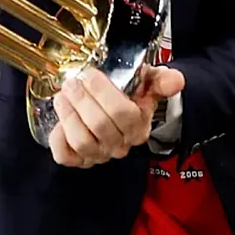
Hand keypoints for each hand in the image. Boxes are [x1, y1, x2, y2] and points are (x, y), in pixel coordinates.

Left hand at [47, 65, 184, 168]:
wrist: (115, 114)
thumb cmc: (128, 97)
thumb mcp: (147, 84)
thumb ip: (161, 81)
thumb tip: (175, 80)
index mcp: (138, 126)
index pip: (123, 113)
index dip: (103, 92)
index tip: (90, 74)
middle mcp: (120, 144)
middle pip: (100, 126)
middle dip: (82, 100)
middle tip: (72, 82)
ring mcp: (99, 154)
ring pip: (82, 142)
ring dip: (68, 116)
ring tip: (63, 97)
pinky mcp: (78, 160)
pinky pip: (66, 156)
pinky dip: (58, 140)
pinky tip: (58, 123)